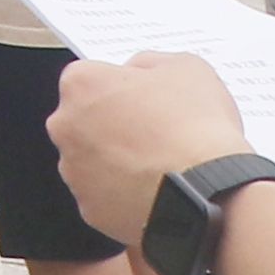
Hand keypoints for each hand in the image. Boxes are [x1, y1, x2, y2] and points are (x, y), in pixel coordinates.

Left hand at [49, 51, 246, 249]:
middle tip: (155, 133)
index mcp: (81, 85)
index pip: (91, 77)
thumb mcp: (186, 68)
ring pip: (92, 160)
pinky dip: (124, 194)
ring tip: (160, 166)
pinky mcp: (90, 210)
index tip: (145, 98)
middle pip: (85, 119)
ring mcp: (75, 172)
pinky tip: (155, 192)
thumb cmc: (196, 128)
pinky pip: (105, 196)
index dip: (122, 86)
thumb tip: (138, 73)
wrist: (208, 193)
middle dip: (114, 124)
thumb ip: (150, 64)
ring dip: (117, 161)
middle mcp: (65, 126)